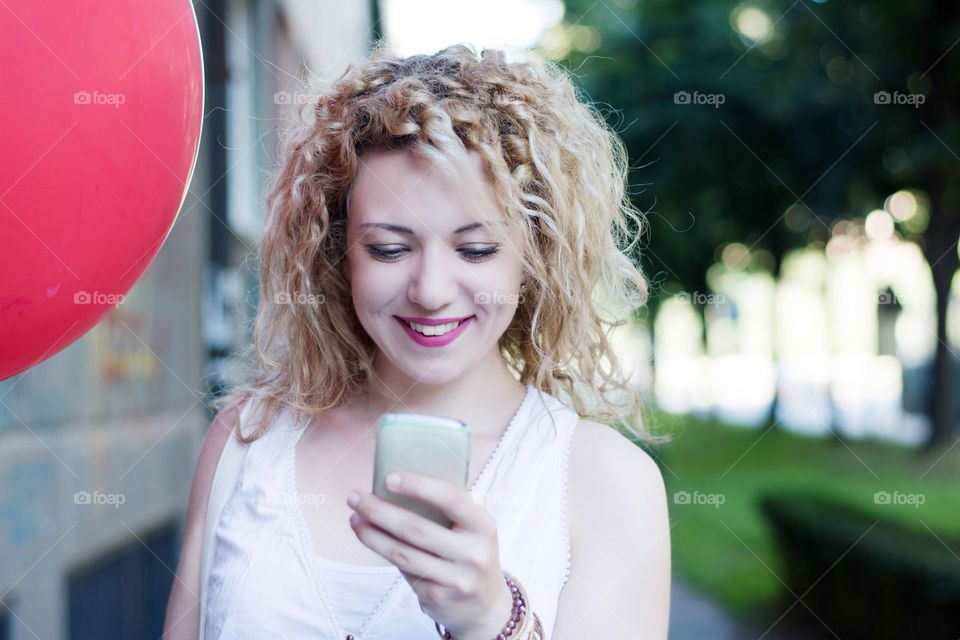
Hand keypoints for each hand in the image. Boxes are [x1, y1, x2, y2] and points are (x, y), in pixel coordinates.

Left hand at [347, 472, 513, 639]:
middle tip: (354, 497)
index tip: (389, 478)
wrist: (486, 605)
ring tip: (355, 519)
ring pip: (402, 554)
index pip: (451, 498)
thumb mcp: (472, 530)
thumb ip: (446, 512)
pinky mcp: (436, 597)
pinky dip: (384, 553)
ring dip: (372, 535)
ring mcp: (455, 579)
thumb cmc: (471, 553)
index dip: (419, 486)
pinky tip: (372, 539)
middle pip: (415, 528)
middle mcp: (473, 554)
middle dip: (378, 510)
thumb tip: (394, 489)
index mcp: (483, 526)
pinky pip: (403, 571)